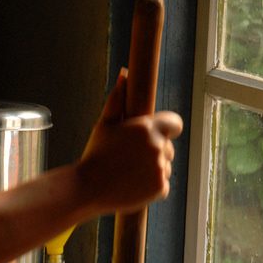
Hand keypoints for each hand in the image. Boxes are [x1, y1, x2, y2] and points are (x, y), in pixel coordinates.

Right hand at [77, 69, 182, 214]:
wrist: (86, 188)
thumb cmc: (95, 155)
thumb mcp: (104, 124)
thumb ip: (118, 99)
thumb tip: (124, 74)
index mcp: (147, 128)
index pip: (175, 123)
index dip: (168, 128)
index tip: (159, 134)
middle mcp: (158, 147)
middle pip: (168, 147)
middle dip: (154, 151)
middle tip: (129, 159)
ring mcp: (161, 169)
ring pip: (164, 166)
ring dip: (152, 169)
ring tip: (128, 173)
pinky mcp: (160, 188)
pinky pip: (162, 184)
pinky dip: (151, 186)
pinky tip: (132, 184)